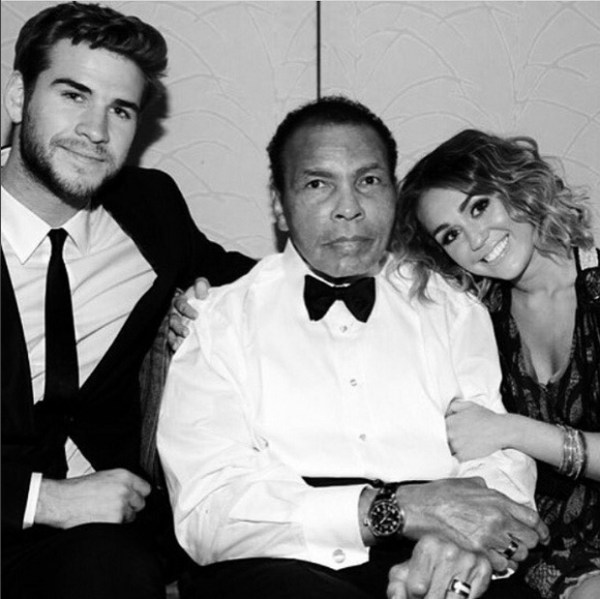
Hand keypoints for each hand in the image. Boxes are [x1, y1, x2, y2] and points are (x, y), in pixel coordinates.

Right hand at [35, 469, 150, 528]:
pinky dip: (113, 526)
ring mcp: (120, 505)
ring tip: (104, 512)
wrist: (61, 501)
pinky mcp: (114, 520)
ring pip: (131, 517)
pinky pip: (120, 527)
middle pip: (141, 504)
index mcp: (124, 476)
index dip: (138, 495)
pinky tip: (100, 520)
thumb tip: (134, 491)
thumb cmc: (78, 489)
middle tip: (115, 507)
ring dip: (121, 518)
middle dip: (131, 507)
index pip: (146, 489)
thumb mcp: (105, 477)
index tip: (134, 499)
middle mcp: (125, 489)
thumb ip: (123, 483)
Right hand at [167, 278, 209, 352]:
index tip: (196, 315)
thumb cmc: (198, 300)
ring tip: (178, 344)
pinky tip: (175, 349)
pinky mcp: (173, 335)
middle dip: (178, 327)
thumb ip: (201, 286)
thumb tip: (201, 288)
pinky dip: (172, 345)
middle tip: (186, 333)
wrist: (196, 311)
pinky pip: (169, 340)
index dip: (186, 309)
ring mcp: (171, 325)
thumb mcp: (201, 291)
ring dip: (173, 338)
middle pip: (172, 320)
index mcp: (179, 302)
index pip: (180, 304)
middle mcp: (173, 313)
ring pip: (168, 331)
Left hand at [387, 535, 491, 598]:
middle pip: (435, 597)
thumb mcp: (403, 573)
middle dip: (429, 598)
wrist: (450, 549)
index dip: (414, 596)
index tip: (418, 591)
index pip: (416, 589)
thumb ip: (396, 588)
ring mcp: (469, 561)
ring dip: (444, 598)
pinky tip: (454, 592)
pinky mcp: (483, 571)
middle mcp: (450, 551)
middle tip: (430, 591)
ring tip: (441, 591)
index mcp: (427, 546)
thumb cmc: (424, 565)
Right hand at [397, 477, 548, 572]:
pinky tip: (490, 558)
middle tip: (517, 543)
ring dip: (512, 555)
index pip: (532, 518)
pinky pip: (500, 565)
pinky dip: (498, 564)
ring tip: (502, 552)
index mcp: (496, 499)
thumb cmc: (438, 494)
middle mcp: (497, 518)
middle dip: (526, 543)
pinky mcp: (477, 551)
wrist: (418, 507)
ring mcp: (488, 536)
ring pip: (517, 555)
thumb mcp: (465, 482)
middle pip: (530, 539)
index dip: (541, 529)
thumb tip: (490, 492)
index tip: (541, 535)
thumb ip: (484, 488)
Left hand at [445, 400, 506, 460]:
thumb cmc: (486, 417)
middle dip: (447, 438)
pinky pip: (455, 457)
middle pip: (441, 438)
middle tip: (457, 437)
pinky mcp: (463, 456)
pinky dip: (459, 455)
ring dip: (452, 447)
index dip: (443, 428)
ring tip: (462, 444)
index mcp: (449, 421)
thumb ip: (453, 406)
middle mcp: (450, 434)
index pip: (437, 427)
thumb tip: (446, 411)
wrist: (500, 430)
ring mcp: (456, 446)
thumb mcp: (468, 405)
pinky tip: (465, 450)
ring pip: (447, 448)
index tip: (448, 430)